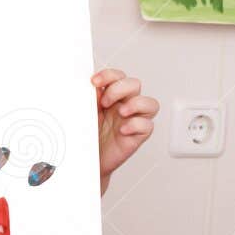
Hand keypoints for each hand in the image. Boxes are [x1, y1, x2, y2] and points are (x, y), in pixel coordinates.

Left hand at [93, 68, 158, 192]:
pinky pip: (148, 125)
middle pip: (135, 84)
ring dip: (135, 104)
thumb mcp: (84, 114)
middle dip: (119, 89)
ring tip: (120, 112)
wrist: (88, 159)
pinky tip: (122, 130)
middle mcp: (124, 105)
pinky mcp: (138, 135)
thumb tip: (91, 87)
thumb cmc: (87, 135)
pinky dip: (135, 125)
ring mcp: (133, 119)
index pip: (117, 76)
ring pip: (150, 103)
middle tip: (105, 102)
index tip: (94, 82)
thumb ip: (89, 99)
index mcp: (110, 96)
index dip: (109, 75)